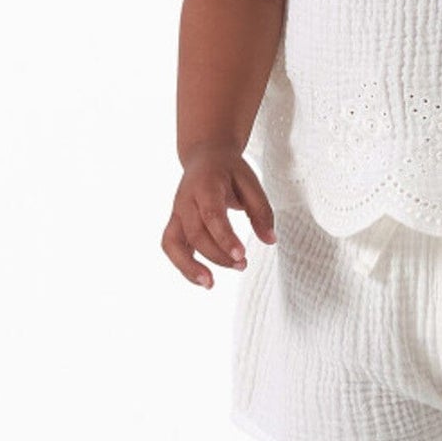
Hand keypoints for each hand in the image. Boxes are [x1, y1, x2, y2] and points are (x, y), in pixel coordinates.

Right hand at [162, 145, 275, 289]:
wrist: (204, 156)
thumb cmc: (230, 171)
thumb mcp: (251, 182)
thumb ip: (261, 211)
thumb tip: (270, 240)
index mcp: (206, 185)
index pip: (212, 215)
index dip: (224, 237)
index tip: (241, 255)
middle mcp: (185, 199)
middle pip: (195, 233)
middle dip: (217, 254)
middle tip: (242, 265)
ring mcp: (176, 212)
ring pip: (173, 243)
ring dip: (189, 267)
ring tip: (210, 284)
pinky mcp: (174, 223)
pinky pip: (171, 247)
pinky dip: (183, 266)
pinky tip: (203, 280)